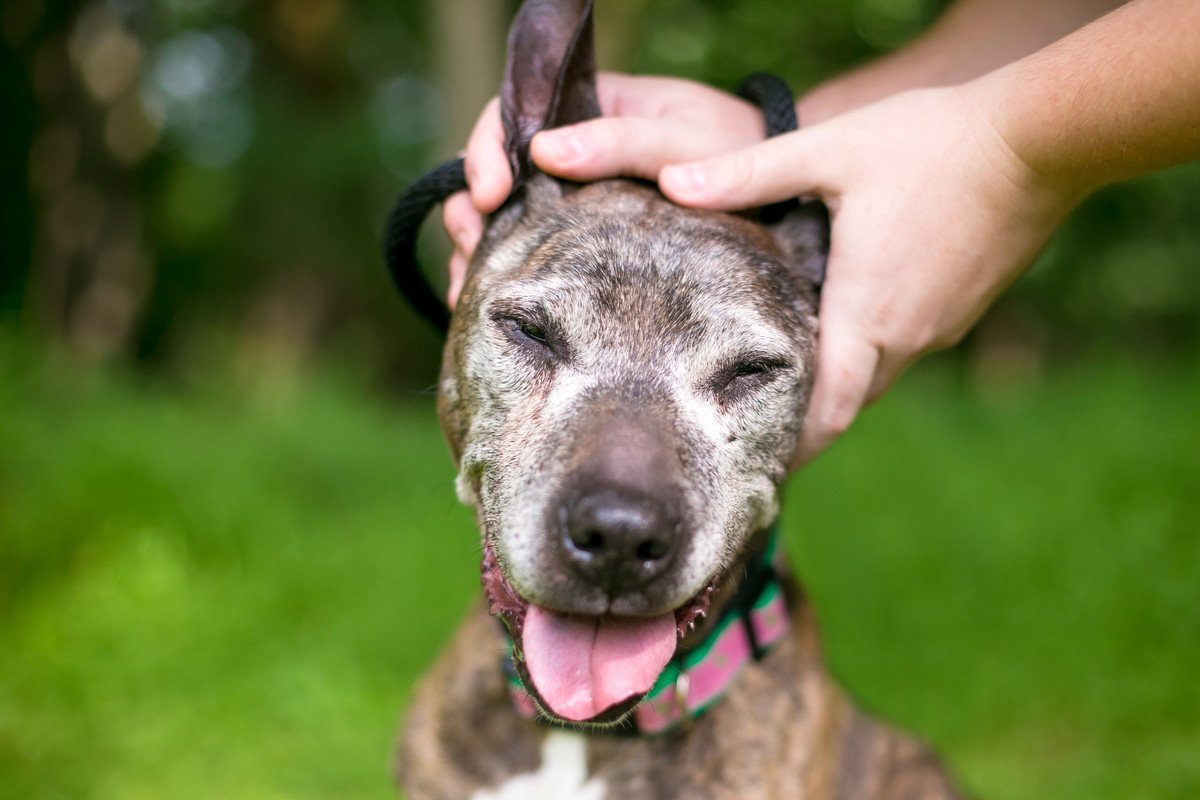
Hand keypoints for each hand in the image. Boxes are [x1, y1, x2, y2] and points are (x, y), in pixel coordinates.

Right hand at [441, 73, 765, 305]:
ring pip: (501, 219)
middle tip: (471, 251)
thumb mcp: (683, 140)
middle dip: (471, 213)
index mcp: (584, 108)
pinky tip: (489, 305)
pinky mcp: (580, 240)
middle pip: (492, 174)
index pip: (508, 116)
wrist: (777, 190)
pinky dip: (504, 275)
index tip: (490, 195)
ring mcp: (570, 198)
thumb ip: (620, 142)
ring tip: (467, 291)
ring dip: (476, 251)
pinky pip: (528, 252)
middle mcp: (567, 152)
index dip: (485, 153)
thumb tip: (545, 151)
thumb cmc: (734, 150)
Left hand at [657, 85, 1078, 464]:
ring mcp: (944, 324)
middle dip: (809, 419)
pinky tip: (853, 314)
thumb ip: (749, 174)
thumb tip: (672, 182)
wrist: (1042, 138)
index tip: (758, 466)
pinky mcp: (966, 305)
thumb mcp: (830, 152)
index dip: (794, 447)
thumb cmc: (933, 143)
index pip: (829, 411)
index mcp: (868, 313)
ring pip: (880, 371)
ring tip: (796, 372)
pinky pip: (910, 343)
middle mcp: (909, 334)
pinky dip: (875, 346)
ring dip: (842, 379)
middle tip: (759, 421)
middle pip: (849, 399)